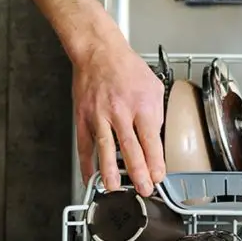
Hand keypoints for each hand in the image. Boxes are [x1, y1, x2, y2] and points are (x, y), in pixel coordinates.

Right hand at [72, 39, 165, 195]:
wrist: (99, 52)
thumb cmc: (126, 68)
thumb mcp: (154, 87)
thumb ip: (156, 114)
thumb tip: (156, 140)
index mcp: (141, 104)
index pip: (151, 139)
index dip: (156, 161)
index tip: (158, 176)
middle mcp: (120, 111)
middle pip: (130, 147)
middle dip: (138, 172)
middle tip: (144, 189)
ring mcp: (99, 115)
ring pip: (105, 148)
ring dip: (110, 171)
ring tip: (114, 189)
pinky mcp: (83, 117)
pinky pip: (84, 144)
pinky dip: (87, 162)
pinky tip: (90, 176)